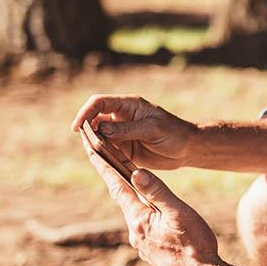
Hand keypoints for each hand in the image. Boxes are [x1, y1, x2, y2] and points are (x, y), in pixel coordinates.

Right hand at [71, 95, 196, 170]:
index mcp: (128, 105)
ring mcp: (120, 134)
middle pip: (94, 120)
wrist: (188, 148)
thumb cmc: (174, 133)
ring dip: (92, 145)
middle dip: (87, 131)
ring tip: (97, 155)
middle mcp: (121, 117)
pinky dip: (100, 156)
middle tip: (90, 145)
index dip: (86, 112)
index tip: (78, 127)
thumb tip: (101, 128)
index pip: (99, 103)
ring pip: (97, 137)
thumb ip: (127, 129)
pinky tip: (102, 162)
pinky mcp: (123, 149)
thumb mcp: (152, 129)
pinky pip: (105, 151)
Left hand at [84, 148, 222, 265]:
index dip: (105, 168)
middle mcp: (135, 232)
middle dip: (116, 180)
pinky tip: (150, 214)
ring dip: (131, 198)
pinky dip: (143, 214)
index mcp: (139, 219)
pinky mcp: (152, 252)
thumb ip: (157, 192)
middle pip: (123, 200)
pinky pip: (143, 227)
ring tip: (129, 183)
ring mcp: (142, 244)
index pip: (118, 188)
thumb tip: (136, 172)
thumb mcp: (178, 213)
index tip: (92, 152)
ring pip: (134, 215)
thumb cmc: (194, 245)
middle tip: (106, 160)